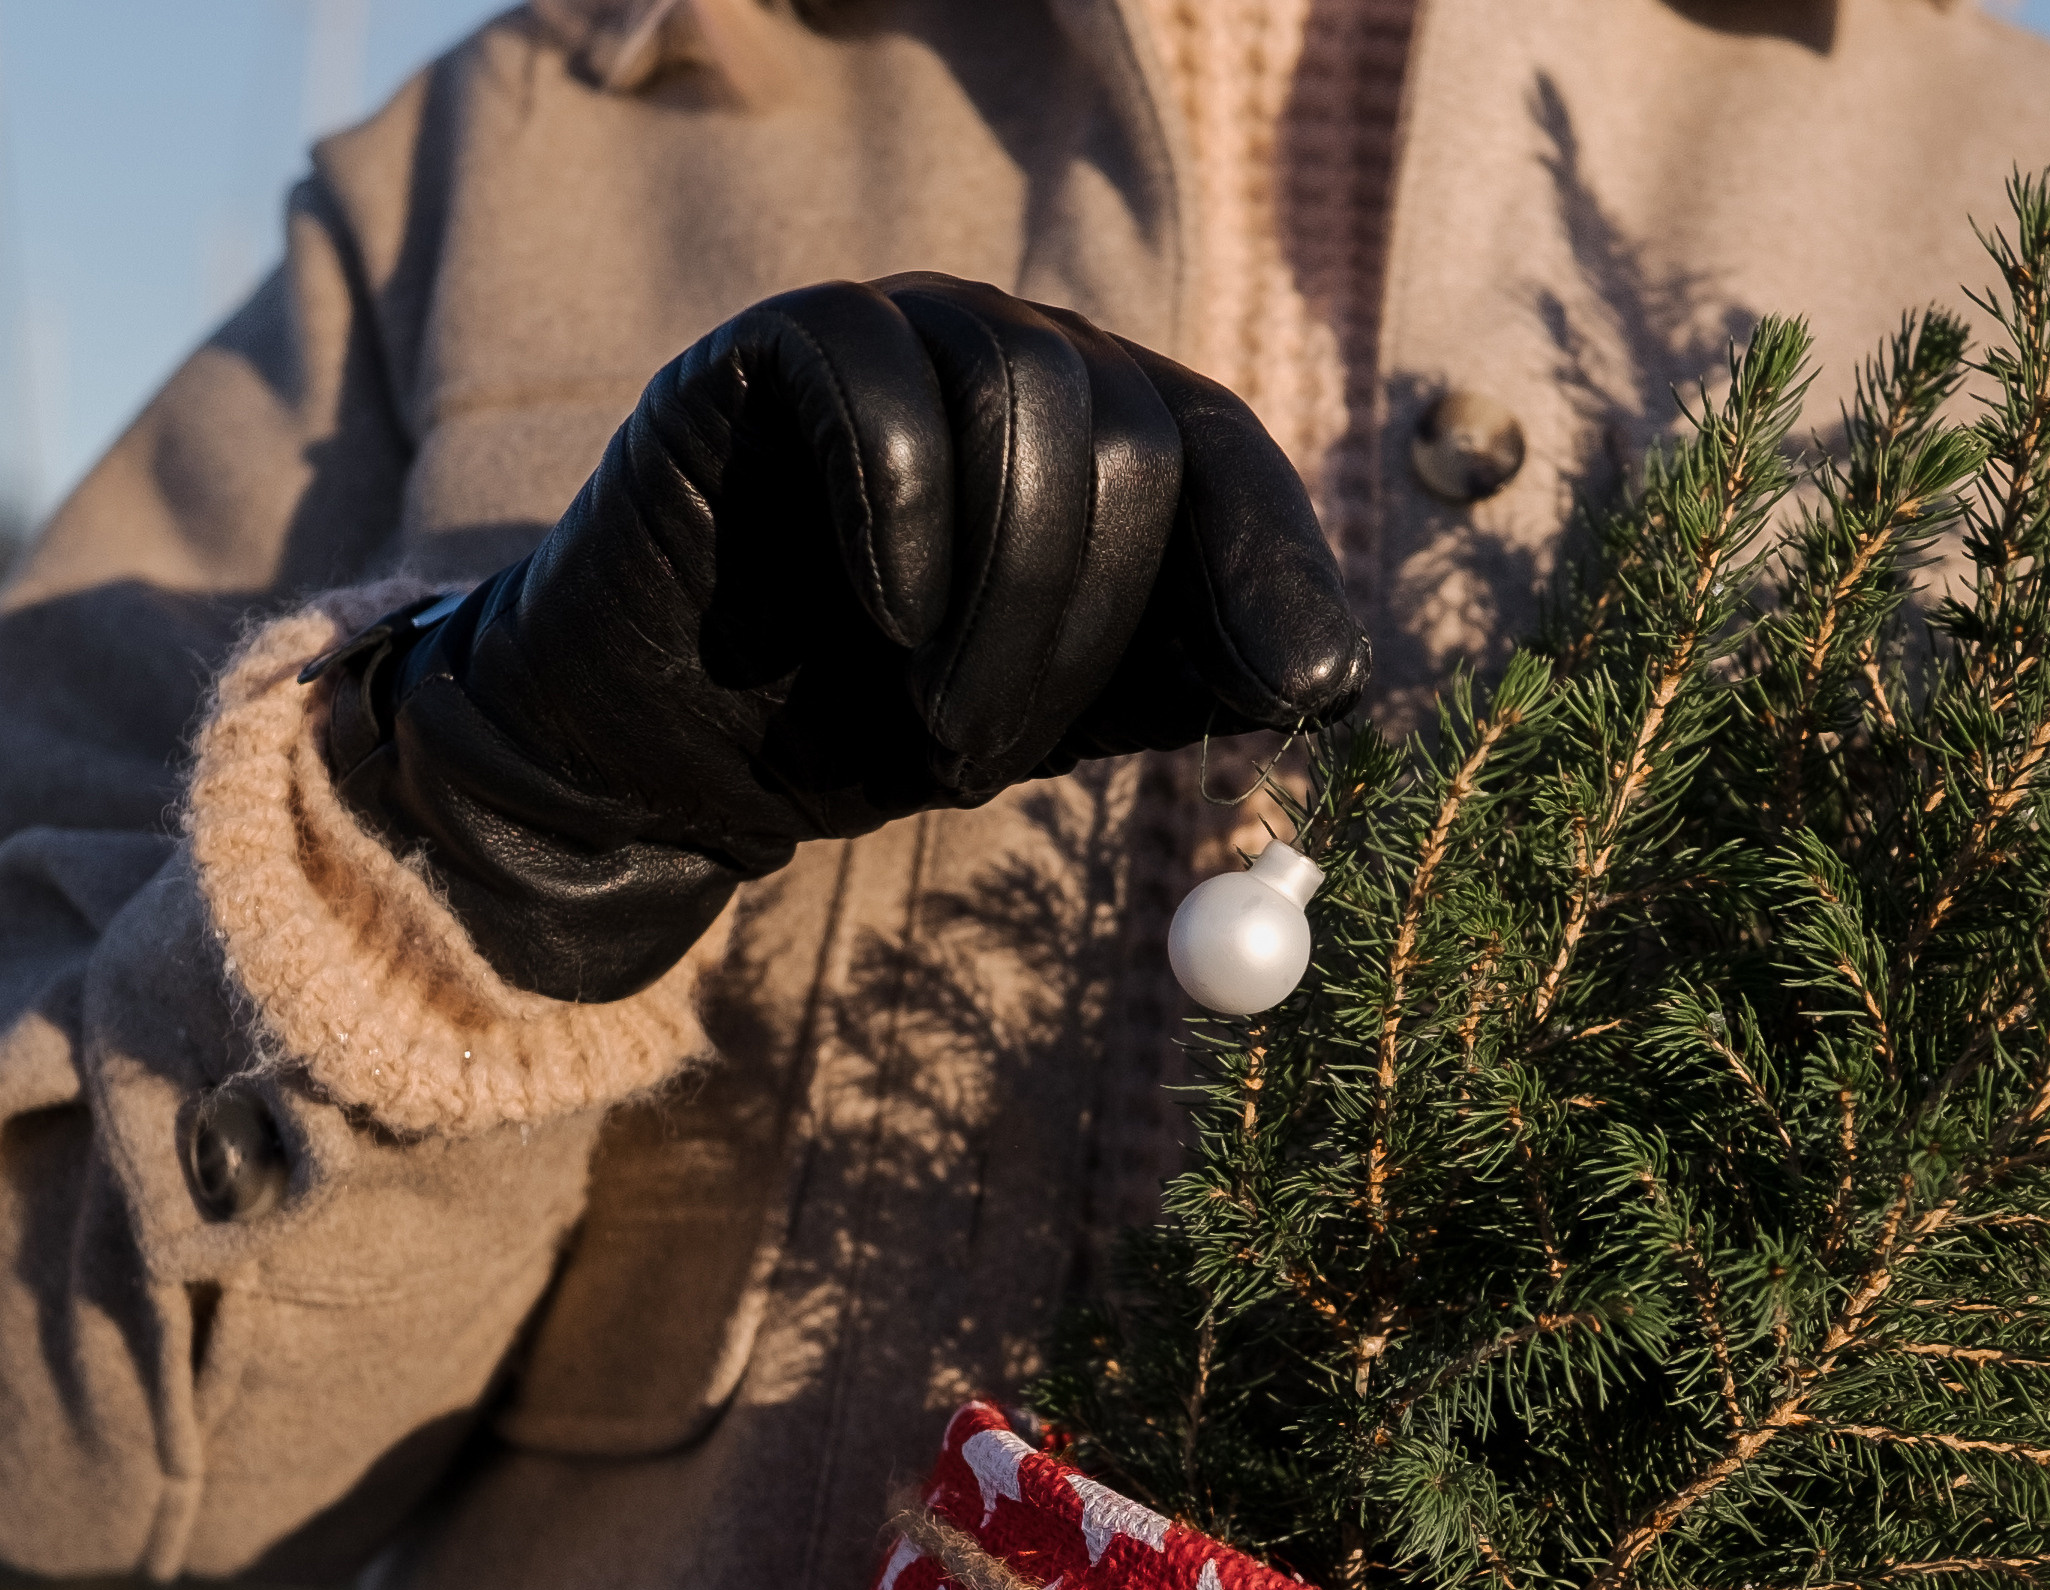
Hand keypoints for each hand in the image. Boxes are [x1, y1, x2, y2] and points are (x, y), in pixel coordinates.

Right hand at [328, 276, 1370, 998]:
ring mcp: (898, 334)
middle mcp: (1011, 358)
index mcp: (1096, 440)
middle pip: (1129, 436)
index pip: (1226, 455)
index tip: (1311, 690)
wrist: (673, 750)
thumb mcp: (1055, 716)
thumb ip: (1178, 680)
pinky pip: (876, 384)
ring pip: (1021, 400)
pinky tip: (881, 619)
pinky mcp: (773, 346)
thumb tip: (1337, 675)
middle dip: (1081, 628)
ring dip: (998, 600)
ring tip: (930, 719)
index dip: (1276, 565)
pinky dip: (901, 520)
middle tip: (992, 757)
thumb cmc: (867, 721)